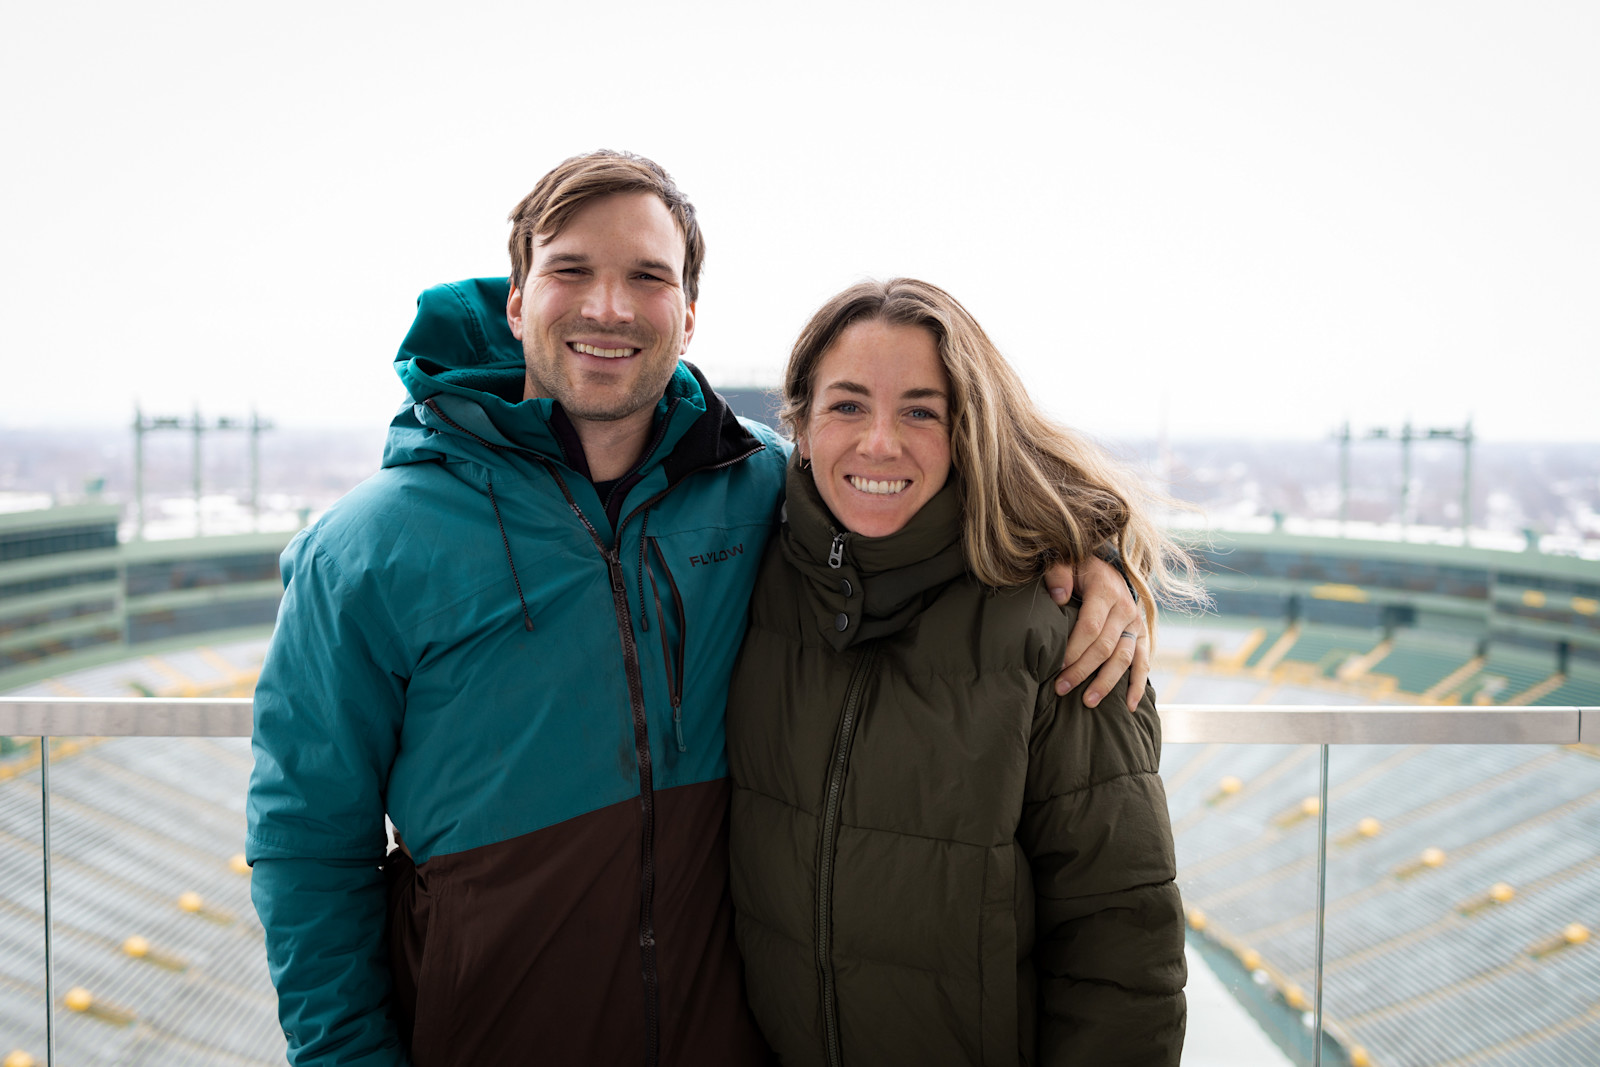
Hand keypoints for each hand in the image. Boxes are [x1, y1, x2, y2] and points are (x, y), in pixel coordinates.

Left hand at [1044, 556, 1147, 707]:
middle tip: (1060, 688)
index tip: (1055, 667)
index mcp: (1106, 590)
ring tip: (1087, 702)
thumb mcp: (1065, 561)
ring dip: (1106, 683)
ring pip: (1123, 658)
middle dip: (1082, 670)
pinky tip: (1130, 706)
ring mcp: (1136, 623)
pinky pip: (1143, 662)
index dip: (1073, 649)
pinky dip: (1137, 685)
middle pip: (1104, 647)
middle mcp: (1125, 608)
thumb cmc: (1078, 568)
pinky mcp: (1142, 635)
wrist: (1106, 567)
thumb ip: (1058, 574)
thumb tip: (1059, 597)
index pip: (1090, 626)